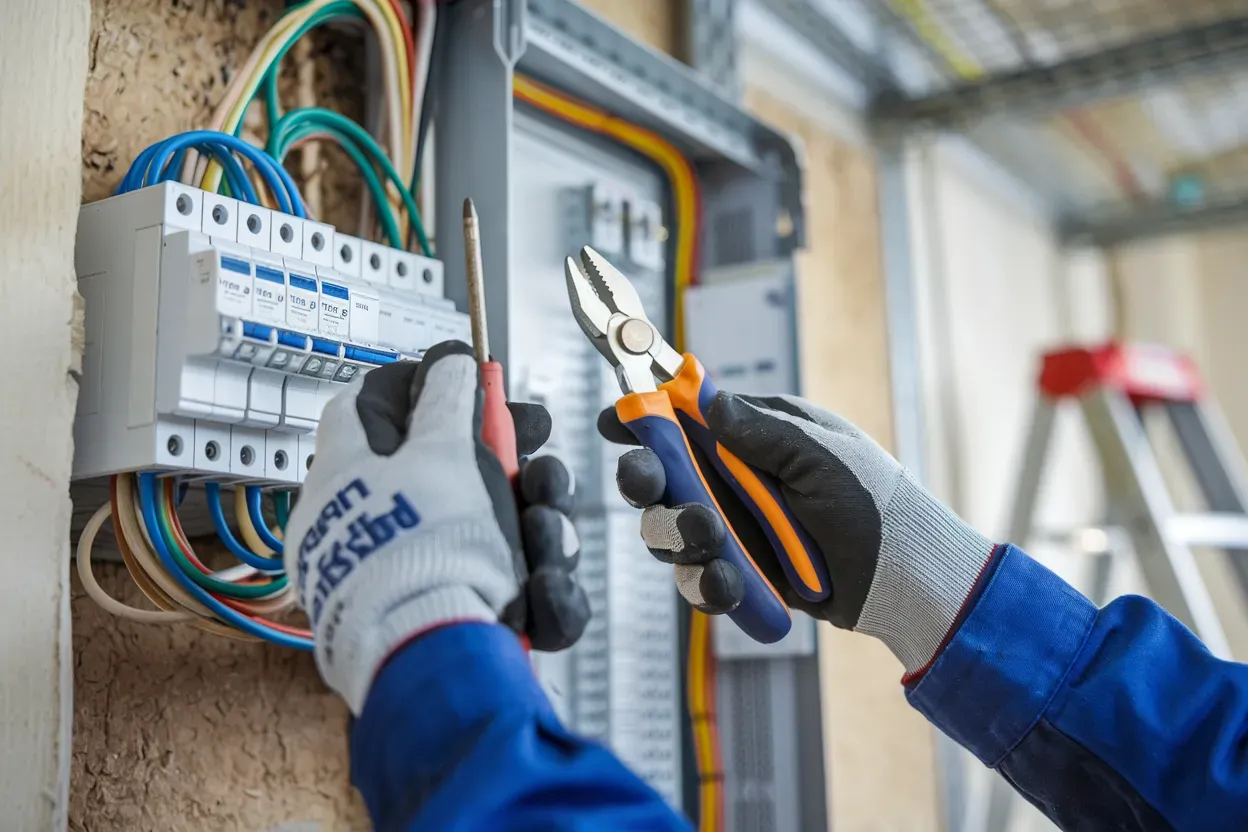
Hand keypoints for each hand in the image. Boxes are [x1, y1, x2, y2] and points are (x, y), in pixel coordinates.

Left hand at [286, 341, 588, 712]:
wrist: (431, 655)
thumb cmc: (424, 548)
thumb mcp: (440, 450)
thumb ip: (447, 397)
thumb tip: (447, 359)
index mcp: (350, 479)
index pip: (370, 409)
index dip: (426, 386)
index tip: (473, 382)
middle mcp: (373, 528)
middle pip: (452, 473)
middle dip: (513, 465)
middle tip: (539, 463)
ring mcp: (414, 580)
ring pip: (492, 533)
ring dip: (536, 524)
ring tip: (546, 533)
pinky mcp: (455, 626)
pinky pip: (507, 592)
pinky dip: (534, 585)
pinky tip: (543, 585)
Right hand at [600, 392, 994, 674]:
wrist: (903, 575)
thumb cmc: (872, 500)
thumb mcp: (820, 454)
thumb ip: (759, 429)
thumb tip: (705, 399)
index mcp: (751, 438)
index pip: (682, 421)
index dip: (644, 420)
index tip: (616, 421)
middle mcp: (731, 482)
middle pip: (660, 478)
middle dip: (645, 480)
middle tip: (646, 482)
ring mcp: (731, 530)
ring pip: (668, 531)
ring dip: (678, 534)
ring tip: (709, 538)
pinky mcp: (738, 575)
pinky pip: (698, 580)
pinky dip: (708, 584)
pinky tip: (729, 584)